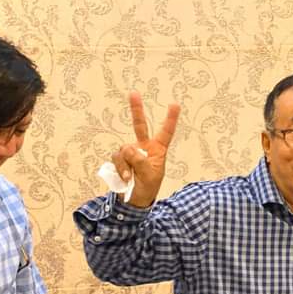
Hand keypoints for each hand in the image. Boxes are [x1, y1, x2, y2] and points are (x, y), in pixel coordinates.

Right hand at [112, 92, 180, 207]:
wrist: (134, 200)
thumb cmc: (147, 188)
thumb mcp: (149, 176)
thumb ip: (141, 162)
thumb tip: (128, 148)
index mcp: (158, 151)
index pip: (166, 133)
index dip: (170, 120)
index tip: (175, 104)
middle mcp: (143, 147)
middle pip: (140, 126)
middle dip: (136, 110)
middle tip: (134, 93)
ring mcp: (130, 151)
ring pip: (124, 150)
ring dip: (127, 165)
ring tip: (131, 178)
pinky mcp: (120, 158)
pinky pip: (117, 159)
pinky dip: (121, 169)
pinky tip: (125, 178)